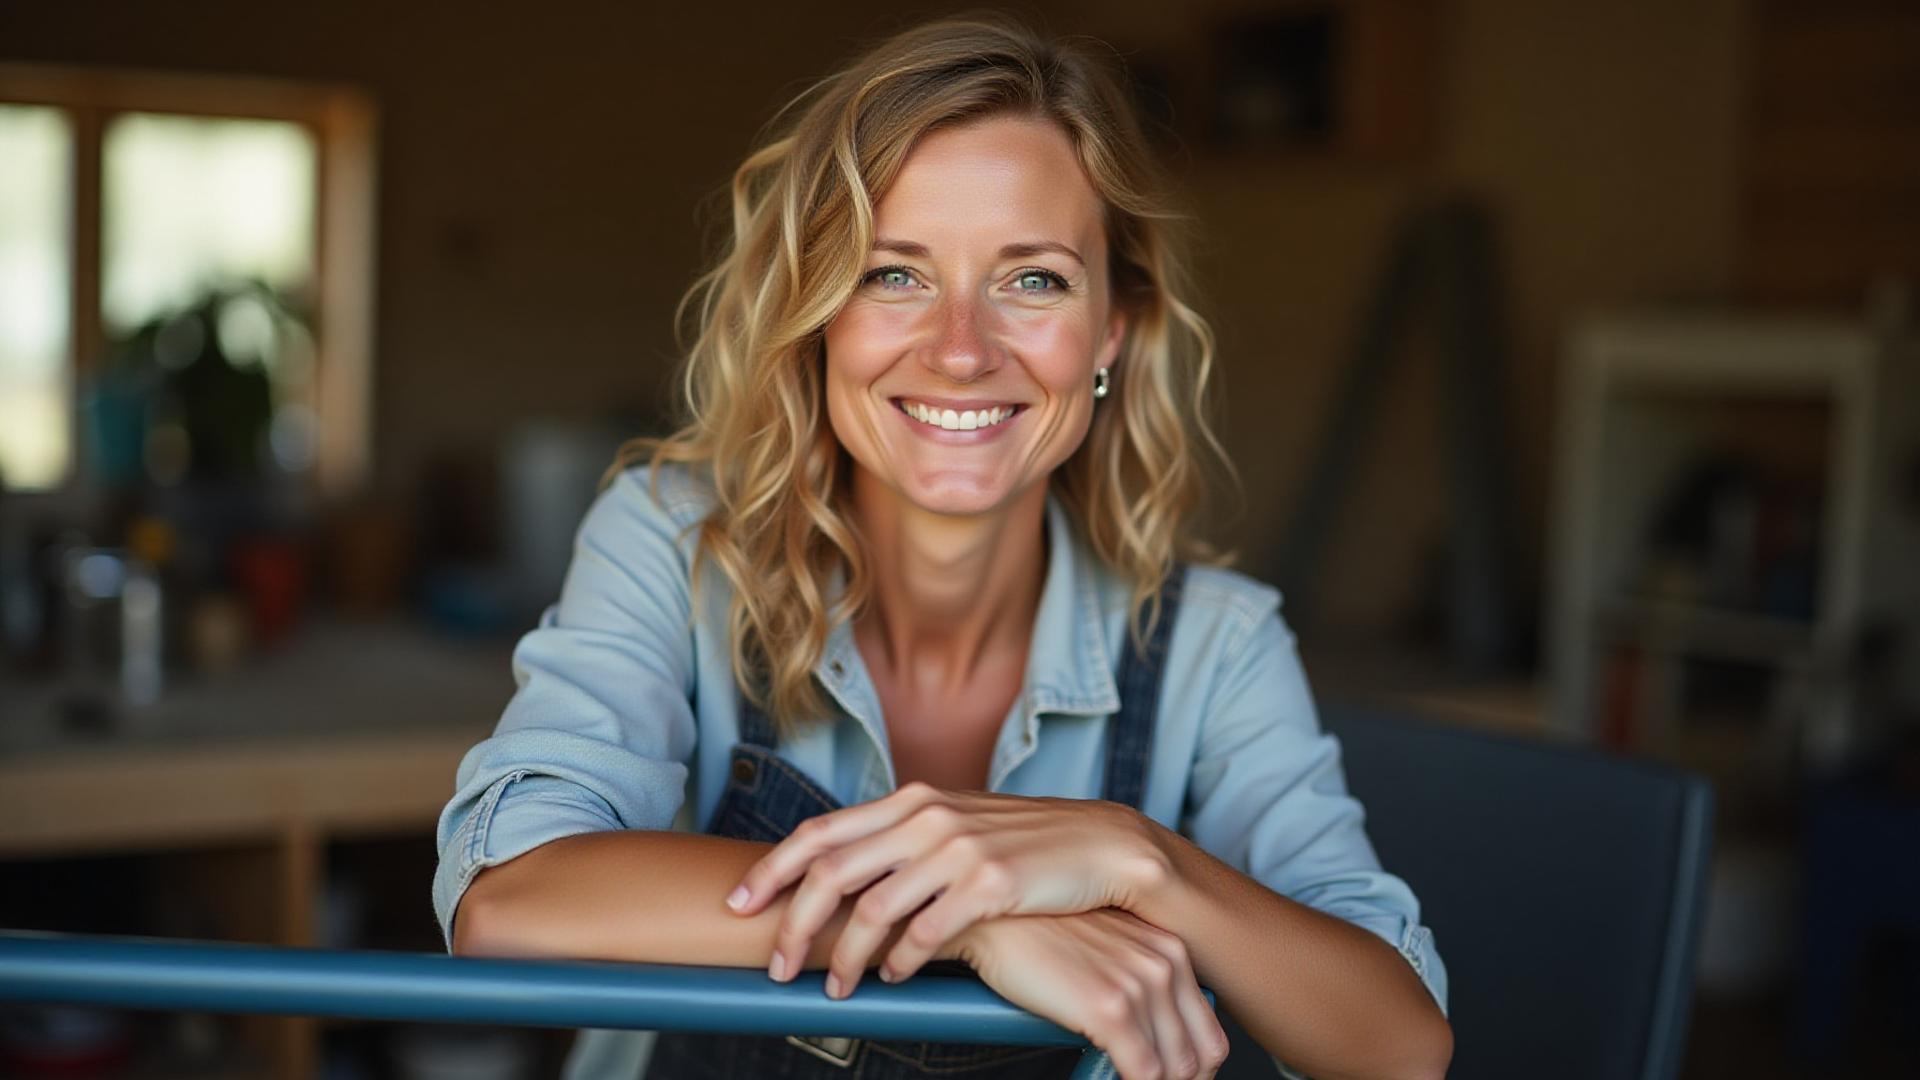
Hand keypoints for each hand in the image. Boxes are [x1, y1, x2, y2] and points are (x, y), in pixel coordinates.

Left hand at [726, 781, 1171, 996]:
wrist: (1103, 846)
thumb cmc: (1023, 845)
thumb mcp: (957, 827)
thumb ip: (903, 841)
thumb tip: (843, 874)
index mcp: (912, 799)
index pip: (820, 832)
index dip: (770, 868)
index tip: (737, 904)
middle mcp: (927, 817)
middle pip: (832, 872)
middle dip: (793, 924)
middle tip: (776, 966)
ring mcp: (959, 848)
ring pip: (873, 910)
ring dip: (845, 958)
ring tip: (835, 988)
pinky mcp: (992, 884)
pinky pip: (926, 933)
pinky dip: (901, 963)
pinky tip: (895, 980)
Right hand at [951, 909, 1228, 1079]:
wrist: (993, 916)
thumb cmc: (1038, 933)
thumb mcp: (1106, 948)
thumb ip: (1134, 980)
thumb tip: (1142, 1035)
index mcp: (1170, 952)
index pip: (1209, 1034)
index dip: (1194, 1071)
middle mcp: (1164, 965)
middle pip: (1199, 1056)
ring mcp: (1139, 986)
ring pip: (1174, 1070)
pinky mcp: (1110, 1007)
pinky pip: (1143, 1072)